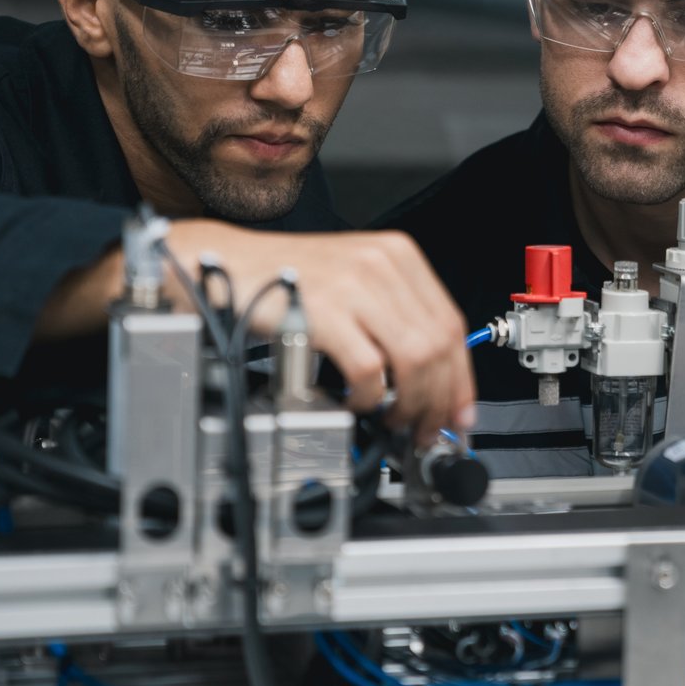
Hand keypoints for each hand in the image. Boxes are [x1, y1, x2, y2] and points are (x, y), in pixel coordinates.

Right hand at [164, 221, 475, 445]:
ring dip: (410, 404)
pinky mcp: (326, 313)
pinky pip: (370, 370)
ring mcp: (355, 287)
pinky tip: (356, 402)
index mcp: (397, 256)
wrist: (224, 264)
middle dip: (440, 400)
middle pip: (440, 346)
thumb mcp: (353, 280)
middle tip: (426, 430)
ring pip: (415, 361)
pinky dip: (369, 398)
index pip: (452, 324)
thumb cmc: (284, 278)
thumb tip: (431, 376)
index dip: (460, 378)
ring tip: (393, 420)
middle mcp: (382, 265)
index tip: (457, 412)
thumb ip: (394, 318)